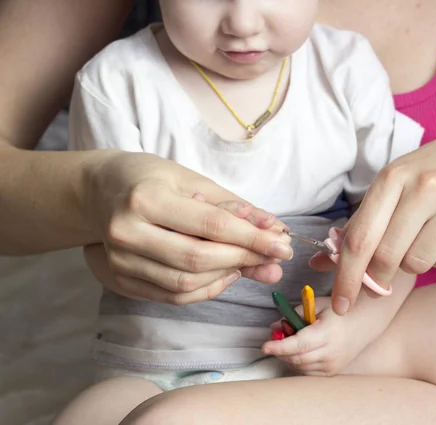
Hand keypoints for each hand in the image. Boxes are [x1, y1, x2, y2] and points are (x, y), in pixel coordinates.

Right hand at [82, 151, 292, 303]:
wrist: (95, 192)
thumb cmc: (148, 178)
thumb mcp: (192, 181)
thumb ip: (234, 209)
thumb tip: (276, 233)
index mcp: (146, 198)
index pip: (211, 226)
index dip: (252, 239)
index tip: (283, 246)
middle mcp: (127, 233)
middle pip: (198, 260)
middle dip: (244, 260)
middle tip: (273, 258)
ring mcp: (119, 261)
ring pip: (186, 284)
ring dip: (227, 277)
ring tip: (249, 263)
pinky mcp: (119, 280)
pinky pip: (172, 296)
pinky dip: (206, 289)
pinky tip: (224, 274)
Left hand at [262, 297, 373, 375]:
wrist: (363, 324)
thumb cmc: (338, 312)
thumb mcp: (317, 305)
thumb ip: (294, 314)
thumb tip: (274, 327)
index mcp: (327, 333)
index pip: (299, 345)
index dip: (279, 347)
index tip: (264, 346)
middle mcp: (331, 353)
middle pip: (296, 358)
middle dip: (280, 351)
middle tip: (274, 339)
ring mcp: (332, 365)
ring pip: (299, 367)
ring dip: (287, 357)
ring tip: (288, 343)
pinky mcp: (331, 373)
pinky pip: (307, 372)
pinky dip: (297, 363)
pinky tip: (298, 352)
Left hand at [311, 132, 435, 313]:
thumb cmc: (430, 175)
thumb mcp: (392, 187)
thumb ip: (358, 226)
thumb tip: (320, 265)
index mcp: (393, 176)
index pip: (360, 238)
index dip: (346, 277)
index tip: (340, 304)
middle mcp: (426, 186)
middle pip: (387, 257)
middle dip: (377, 279)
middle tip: (379, 282)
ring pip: (419, 263)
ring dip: (411, 265)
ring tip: (419, 241)